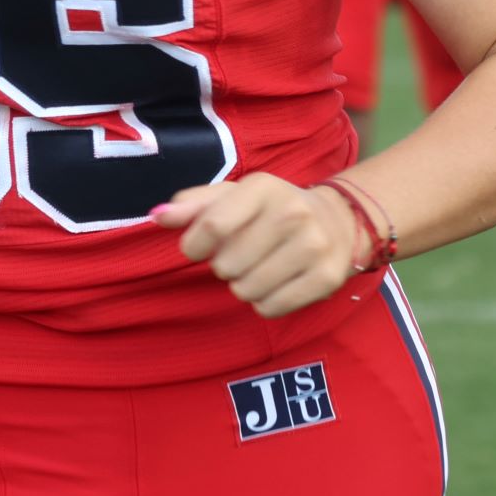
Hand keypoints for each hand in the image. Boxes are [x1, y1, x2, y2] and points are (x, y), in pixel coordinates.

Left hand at [152, 173, 361, 317]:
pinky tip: (275, 283)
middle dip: (223, 266)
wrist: (338, 220)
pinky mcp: (326, 278)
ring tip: (257, 268)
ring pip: (246, 289)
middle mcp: (292, 213)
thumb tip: (157, 215)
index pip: (213, 225)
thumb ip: (193, 204)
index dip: (194, 245)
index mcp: (263, 187)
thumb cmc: (271, 208)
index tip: (197, 248)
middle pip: (227, 264)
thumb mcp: (234, 196)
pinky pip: (271, 308)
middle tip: (240, 255)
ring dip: (242, 285)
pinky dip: (263, 302)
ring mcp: (313, 246)